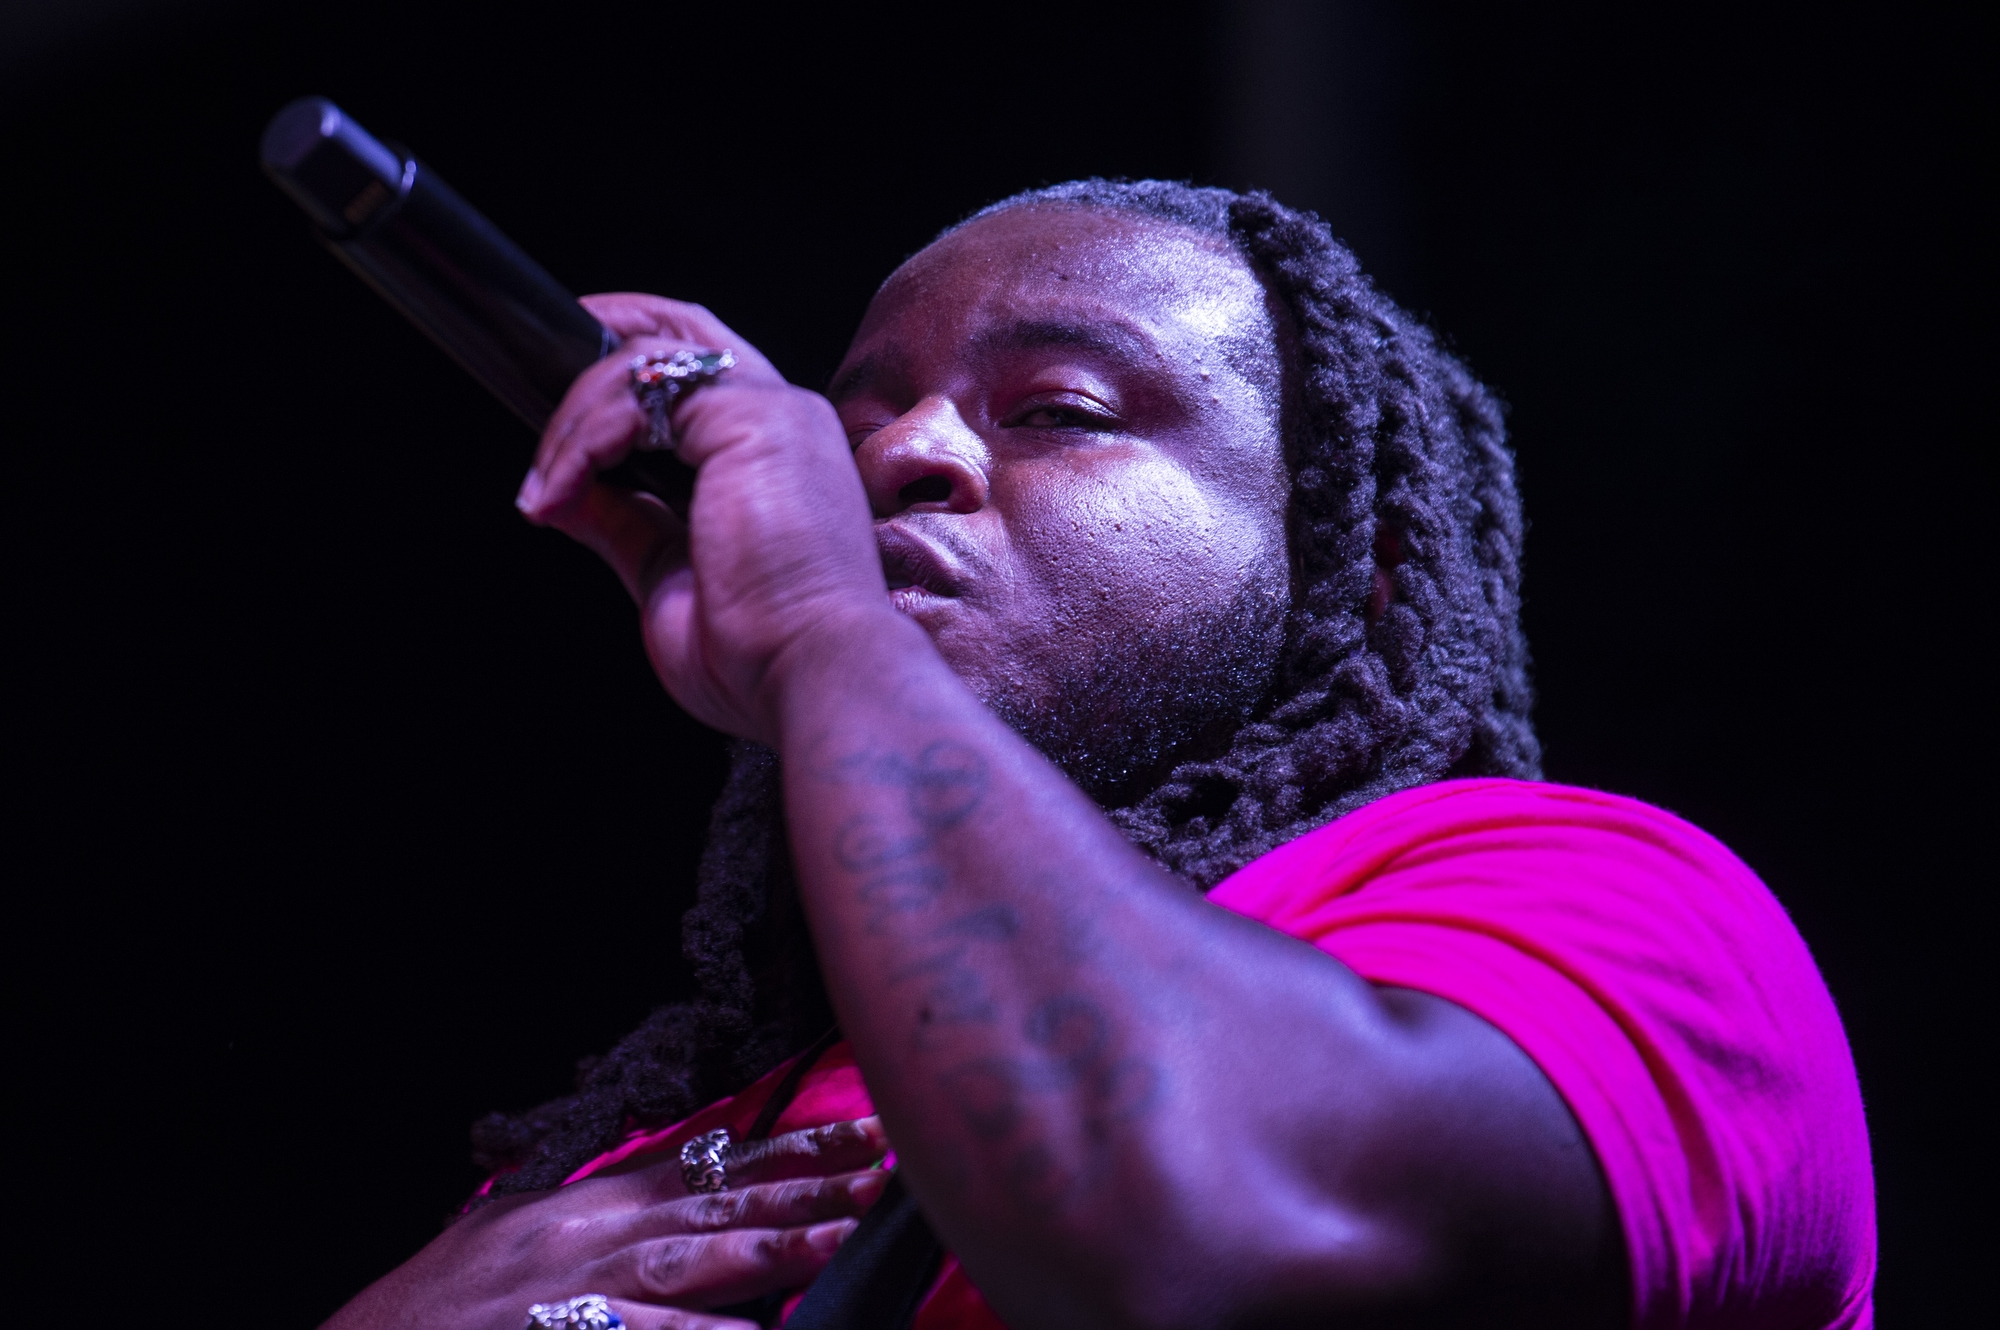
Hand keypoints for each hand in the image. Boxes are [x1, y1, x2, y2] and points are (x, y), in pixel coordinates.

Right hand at [322, 1118, 889, 1329]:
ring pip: (692, 1262)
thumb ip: (591, 1213)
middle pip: (717, 1205)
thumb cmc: (433, 1313)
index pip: (706, 1167)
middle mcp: (585, 1238)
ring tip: (844, 1237)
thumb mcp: (510, 1237)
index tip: (859, 1139)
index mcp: (583, 1208)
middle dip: (806, 1191)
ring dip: (774, 1249)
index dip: (787, 1156)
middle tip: (885, 1174)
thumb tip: (667, 1193)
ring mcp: (572, 1294)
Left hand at [516, 294, 897, 743]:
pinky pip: (640, 395)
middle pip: (686, 330)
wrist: (813, 675)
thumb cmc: (762, 653)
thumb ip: (625, 526)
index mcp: (780, 455)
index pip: (707, 371)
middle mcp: (785, 420)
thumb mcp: (669, 578)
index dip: (638, 361)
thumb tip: (566, 498)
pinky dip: (585, 439)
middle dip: (610, 328)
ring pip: (646, 366)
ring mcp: (773, 411)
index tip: (571, 396)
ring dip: (572, 426)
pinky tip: (561, 489)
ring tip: (545, 493)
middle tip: (539, 358)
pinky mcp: (751, 418)